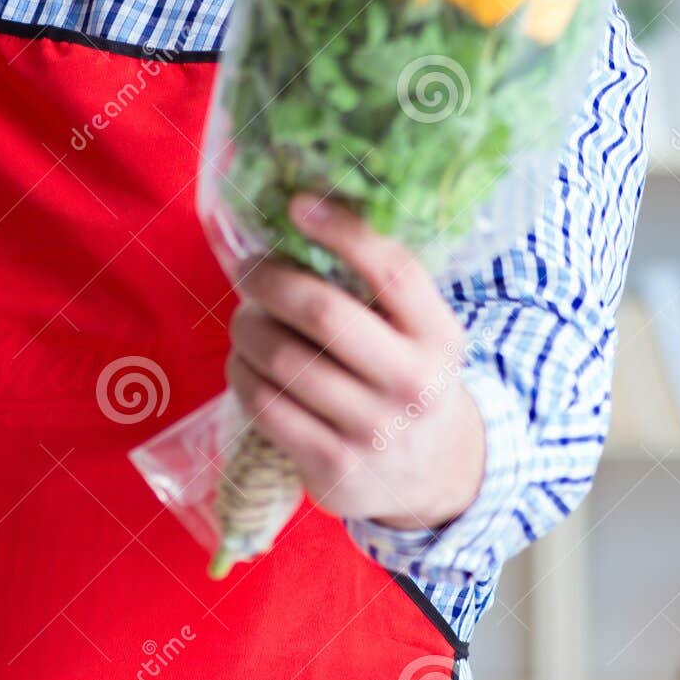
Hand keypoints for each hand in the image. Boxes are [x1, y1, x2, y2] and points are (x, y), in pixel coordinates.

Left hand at [226, 193, 486, 532]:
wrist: (435, 474)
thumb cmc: (405, 377)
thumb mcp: (416, 332)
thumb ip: (373, 285)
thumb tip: (298, 214)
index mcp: (438, 337)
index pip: (392, 270)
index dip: (340, 230)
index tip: (297, 205)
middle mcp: (414, 385)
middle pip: (322, 312)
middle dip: (268, 280)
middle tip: (248, 270)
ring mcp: (374, 431)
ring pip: (281, 358)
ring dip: (246, 328)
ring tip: (246, 321)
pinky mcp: (334, 468)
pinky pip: (265, 404)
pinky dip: (241, 373)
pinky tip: (245, 364)